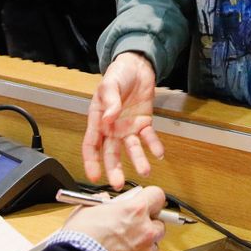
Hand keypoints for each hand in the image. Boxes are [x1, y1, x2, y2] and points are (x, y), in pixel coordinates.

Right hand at [61, 185, 167, 250]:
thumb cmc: (81, 239)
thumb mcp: (88, 209)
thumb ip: (103, 203)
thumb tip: (104, 201)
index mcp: (135, 210)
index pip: (157, 196)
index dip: (150, 198)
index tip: (145, 201)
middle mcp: (146, 230)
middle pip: (159, 222)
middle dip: (148, 223)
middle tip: (132, 225)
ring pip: (154, 243)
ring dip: (144, 242)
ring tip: (124, 244)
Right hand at [83, 52, 162, 189]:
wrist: (137, 66)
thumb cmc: (117, 74)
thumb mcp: (109, 84)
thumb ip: (109, 101)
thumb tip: (108, 118)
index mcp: (98, 120)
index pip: (91, 144)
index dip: (91, 161)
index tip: (94, 176)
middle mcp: (112, 128)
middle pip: (111, 153)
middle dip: (114, 169)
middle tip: (118, 184)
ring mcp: (128, 127)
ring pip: (132, 148)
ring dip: (138, 160)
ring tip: (145, 171)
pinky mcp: (143, 123)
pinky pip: (149, 137)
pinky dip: (154, 145)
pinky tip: (159, 154)